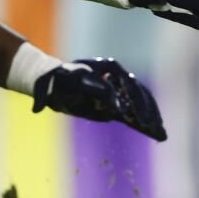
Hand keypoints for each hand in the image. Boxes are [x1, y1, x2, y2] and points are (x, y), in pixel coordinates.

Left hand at [33, 57, 165, 140]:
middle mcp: (110, 71)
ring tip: (159, 128)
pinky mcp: (122, 92)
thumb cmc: (52, 84)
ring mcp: (119, 80)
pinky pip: (140, 101)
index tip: (120, 113)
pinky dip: (150, 113)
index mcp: (90, 68)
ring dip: (151, 110)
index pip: (105, 84)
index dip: (112, 98)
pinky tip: (158, 128)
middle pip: (130, 85)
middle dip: (139, 104)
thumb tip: (39, 107)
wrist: (58, 80)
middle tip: (146, 123)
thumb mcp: (44, 89)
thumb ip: (43, 96)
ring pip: (140, 93)